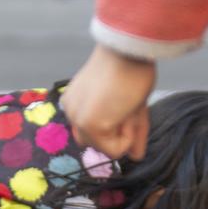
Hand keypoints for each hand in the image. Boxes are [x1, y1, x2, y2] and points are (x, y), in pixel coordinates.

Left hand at [62, 44, 156, 159]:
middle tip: (127, 104)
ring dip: (124, 133)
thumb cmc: (131, 69)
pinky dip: (128, 136)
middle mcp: (71, 112)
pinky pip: (114, 151)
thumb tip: (136, 157)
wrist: (130, 51)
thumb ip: (129, 131)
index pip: (94, 133)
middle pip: (99, 144)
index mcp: (75, 103)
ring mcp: (77, 120)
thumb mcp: (130, 105)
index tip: (125, 102)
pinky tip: (126, 109)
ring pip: (107, 149)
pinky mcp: (89, 125)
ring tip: (127, 103)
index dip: (117, 125)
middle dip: (118, 132)